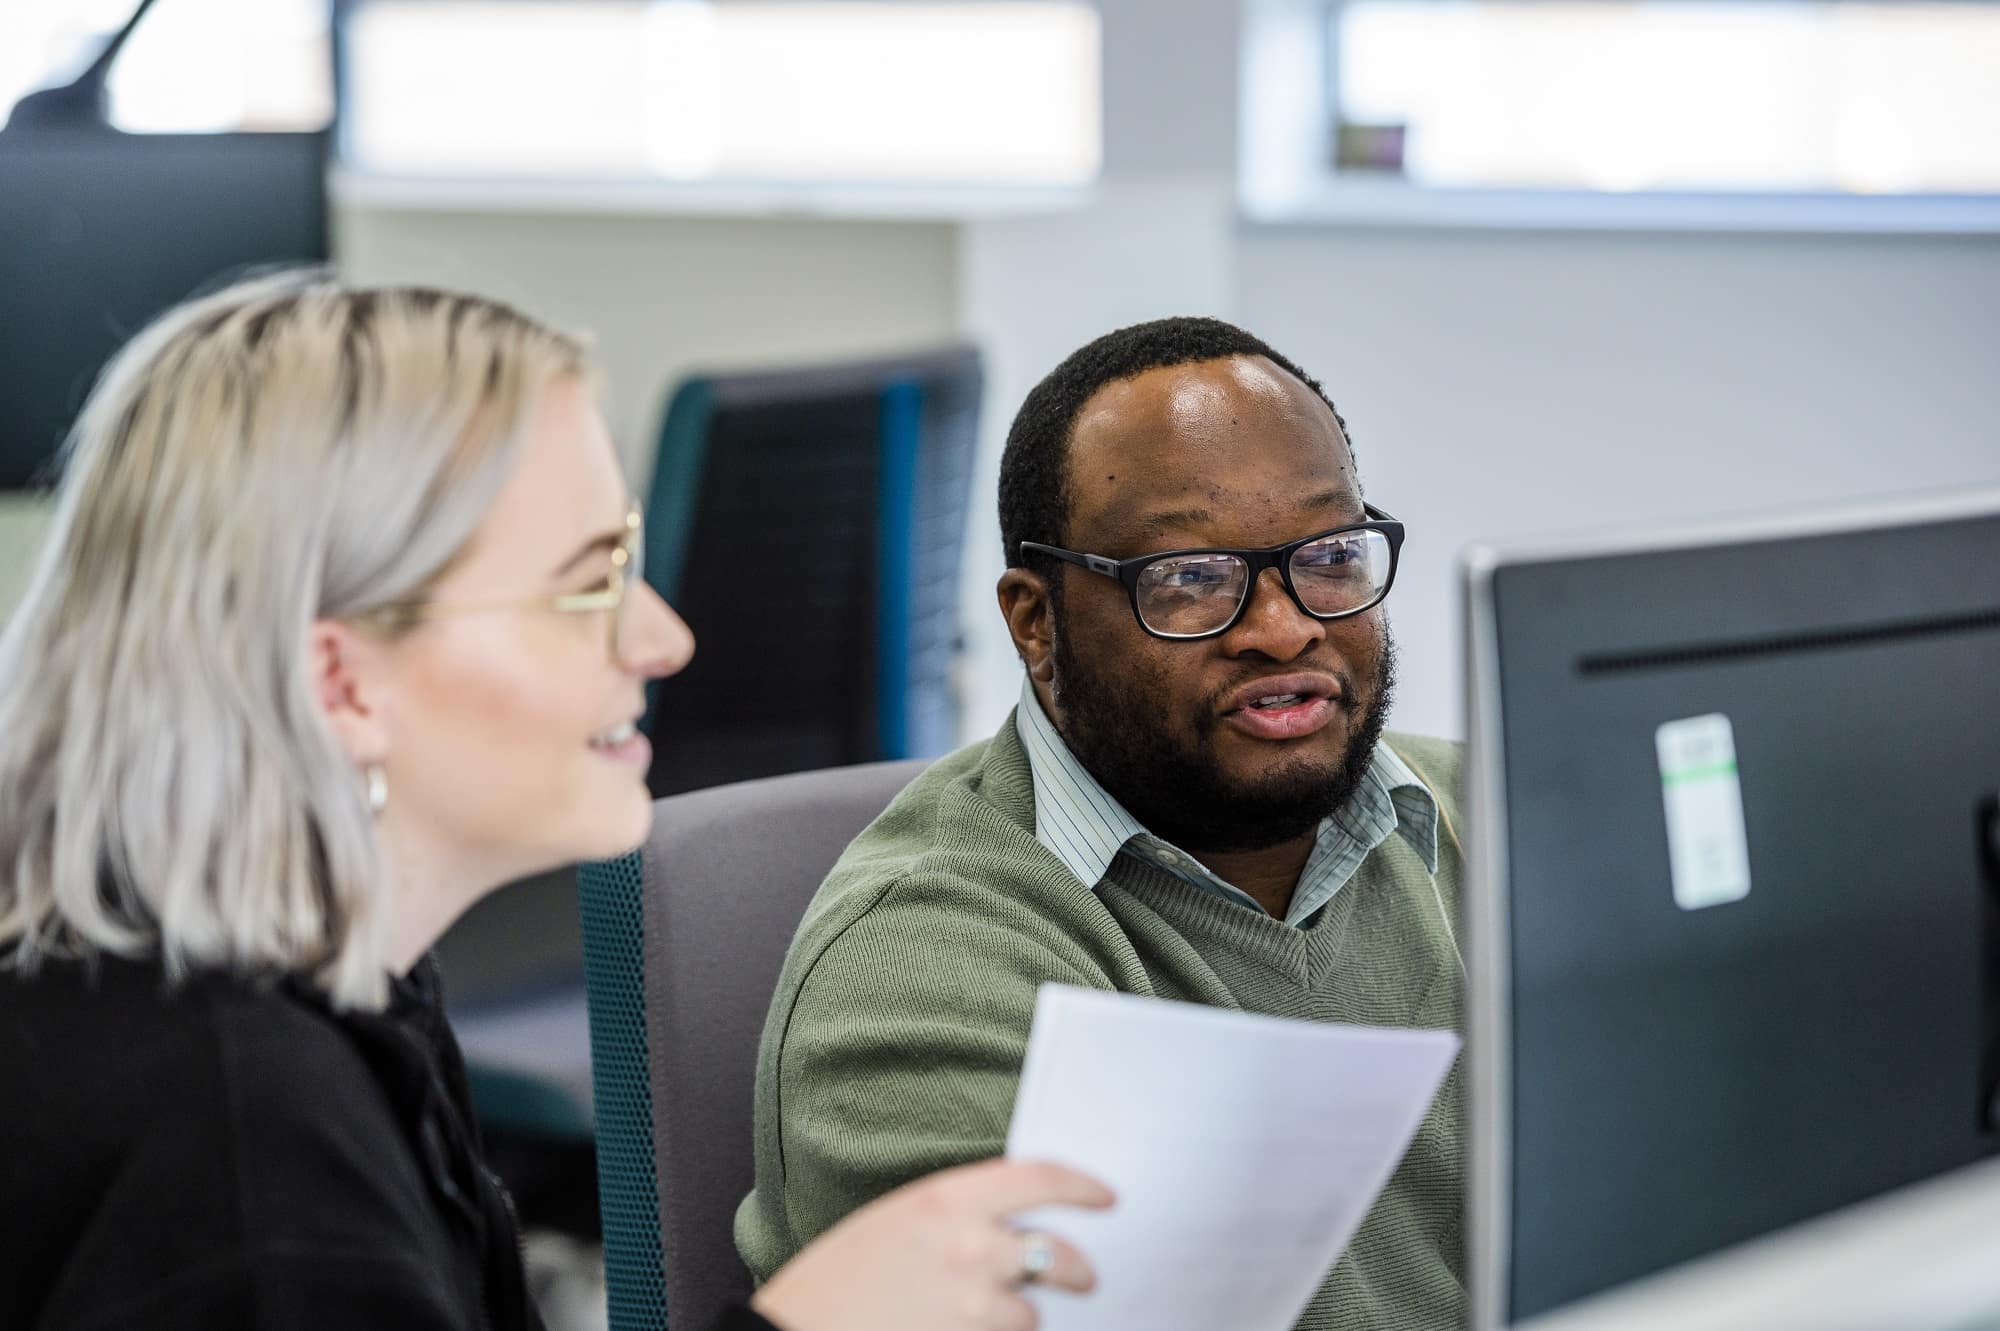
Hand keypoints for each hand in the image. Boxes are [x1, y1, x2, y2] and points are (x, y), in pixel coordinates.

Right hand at [750, 1157, 1112, 1330]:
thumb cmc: (835, 1280)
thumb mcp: (894, 1221)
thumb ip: (955, 1213)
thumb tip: (1011, 1217)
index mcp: (945, 1199)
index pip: (1040, 1177)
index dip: (1082, 1186)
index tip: (1105, 1196)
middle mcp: (970, 1247)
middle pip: (1057, 1253)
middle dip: (1078, 1268)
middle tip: (1084, 1276)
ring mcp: (975, 1305)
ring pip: (1030, 1311)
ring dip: (1016, 1316)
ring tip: (974, 1317)